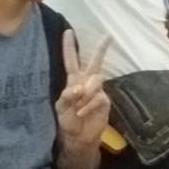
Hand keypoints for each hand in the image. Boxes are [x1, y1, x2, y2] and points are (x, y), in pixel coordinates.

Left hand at [55, 31, 110, 150]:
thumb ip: (66, 96)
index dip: (69, 46)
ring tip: (78, 105)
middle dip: (101, 49)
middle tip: (108, 36)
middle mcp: (87, 82)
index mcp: (74, 80)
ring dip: (86, 93)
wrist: (78, 137)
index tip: (68, 31)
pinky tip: (82, 112)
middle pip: (95, 62)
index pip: (71, 60)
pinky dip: (88, 105)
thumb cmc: (67, 119)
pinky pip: (98, 97)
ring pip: (96, 80)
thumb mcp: (60, 107)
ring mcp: (97, 91)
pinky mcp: (104, 101)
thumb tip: (79, 88)